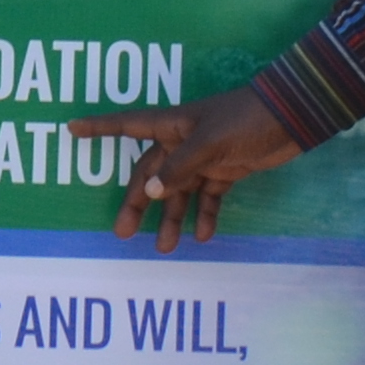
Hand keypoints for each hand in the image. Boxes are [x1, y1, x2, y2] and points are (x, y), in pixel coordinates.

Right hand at [73, 86, 302, 252]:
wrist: (292, 117)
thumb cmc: (245, 120)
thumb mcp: (209, 144)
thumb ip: (179, 168)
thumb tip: (149, 193)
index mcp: (172, 126)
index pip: (127, 125)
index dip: (99, 128)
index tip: (71, 129)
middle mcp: (182, 142)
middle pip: (151, 175)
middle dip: (137, 204)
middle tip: (123, 233)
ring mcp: (204, 158)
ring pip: (178, 192)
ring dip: (171, 218)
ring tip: (165, 248)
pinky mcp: (226, 170)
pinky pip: (208, 197)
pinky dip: (205, 215)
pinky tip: (203, 236)